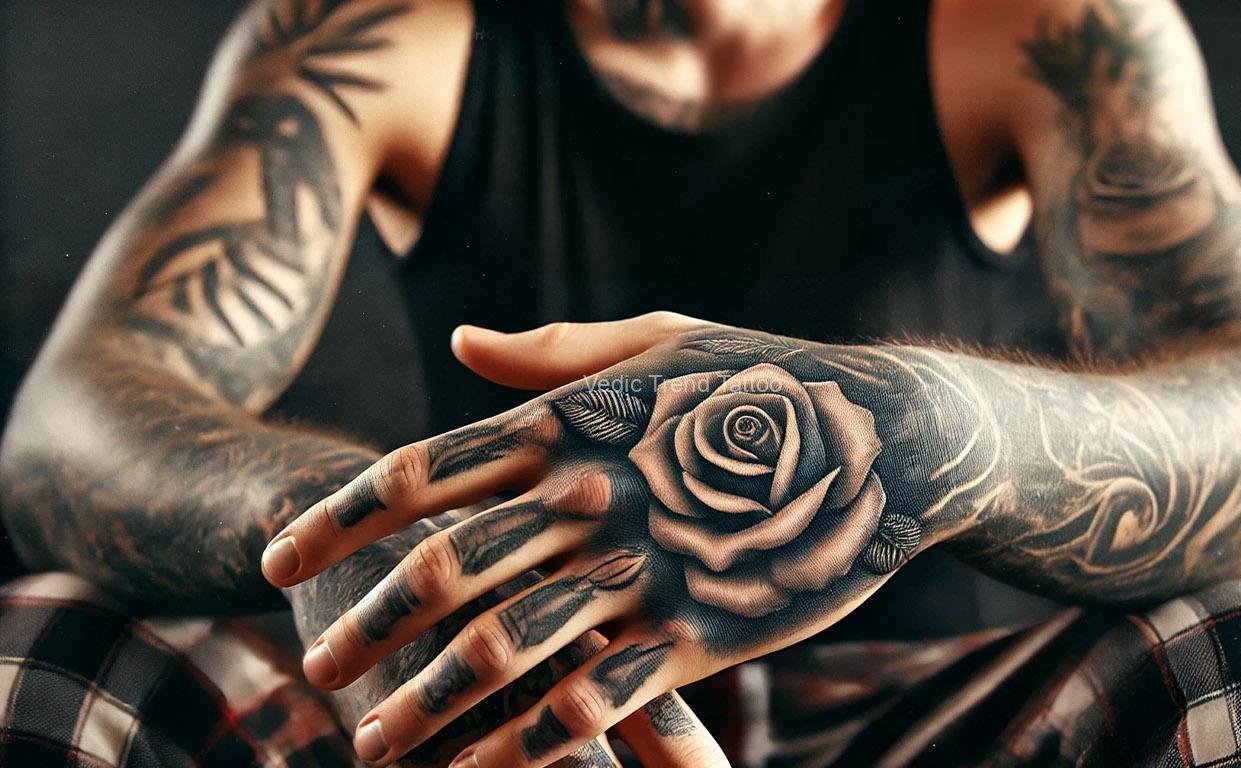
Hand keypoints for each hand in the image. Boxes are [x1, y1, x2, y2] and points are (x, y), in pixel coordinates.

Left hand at [264, 313, 928, 765]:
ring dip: (425, 705)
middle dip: (367, 627)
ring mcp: (643, 568)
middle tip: (317, 668)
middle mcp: (590, 496)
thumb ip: (553, 351)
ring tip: (367, 743)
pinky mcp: (698, 634)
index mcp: (570, 423)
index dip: (339, 524)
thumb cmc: (766, 379)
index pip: (423, 476)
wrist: (888, 435)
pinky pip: (589, 703)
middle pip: (445, 571)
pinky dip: (523, 747)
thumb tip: (460, 345)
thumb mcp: (658, 339)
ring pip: (504, 651)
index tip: (279, 563)